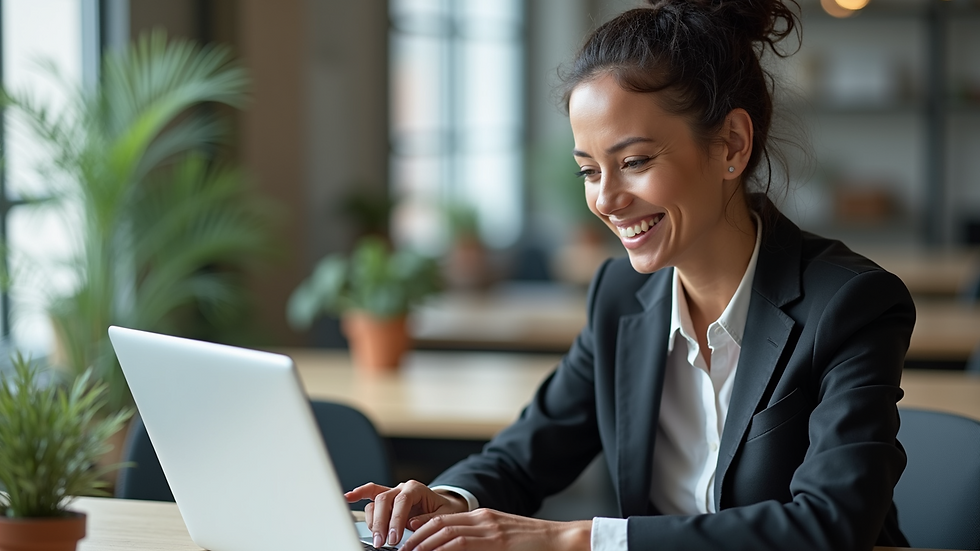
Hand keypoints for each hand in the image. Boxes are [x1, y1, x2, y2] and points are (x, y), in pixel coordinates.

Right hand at [345, 481, 468, 546]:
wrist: (444, 505)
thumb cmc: (444, 510)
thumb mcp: (444, 515)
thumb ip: (429, 519)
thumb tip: (412, 523)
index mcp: (416, 489)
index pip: (402, 501)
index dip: (396, 520)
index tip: (394, 538)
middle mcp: (402, 488)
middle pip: (384, 500)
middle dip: (381, 523)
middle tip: (382, 542)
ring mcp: (392, 492)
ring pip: (375, 501)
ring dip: (372, 521)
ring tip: (376, 538)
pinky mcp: (386, 500)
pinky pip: (370, 494)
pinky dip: (359, 495)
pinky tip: (348, 498)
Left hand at [400, 508, 591, 550]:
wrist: (560, 539)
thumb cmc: (533, 543)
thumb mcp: (502, 536)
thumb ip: (480, 540)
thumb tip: (456, 547)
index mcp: (483, 516)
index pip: (444, 518)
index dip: (422, 528)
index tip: (407, 537)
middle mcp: (483, 518)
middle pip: (441, 523)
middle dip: (417, 537)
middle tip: (401, 549)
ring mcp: (489, 528)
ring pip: (447, 532)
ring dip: (424, 544)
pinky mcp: (496, 540)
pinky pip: (462, 544)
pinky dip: (444, 549)